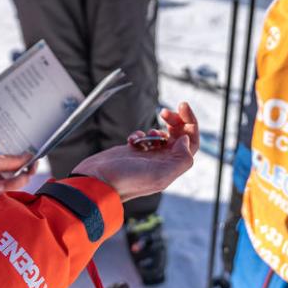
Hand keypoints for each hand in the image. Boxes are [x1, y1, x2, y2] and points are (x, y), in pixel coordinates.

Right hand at [72, 102, 199, 201]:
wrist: (96, 181)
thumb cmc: (125, 179)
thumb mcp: (159, 174)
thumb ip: (180, 160)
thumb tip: (186, 141)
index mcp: (170, 167)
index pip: (191, 143)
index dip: (191, 124)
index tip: (182, 106)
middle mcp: (161, 163)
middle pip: (179, 137)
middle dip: (175, 121)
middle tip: (164, 111)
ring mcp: (147, 158)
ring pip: (162, 137)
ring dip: (157, 128)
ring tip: (147, 133)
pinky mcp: (132, 153)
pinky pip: (143, 138)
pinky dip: (139, 134)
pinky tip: (132, 140)